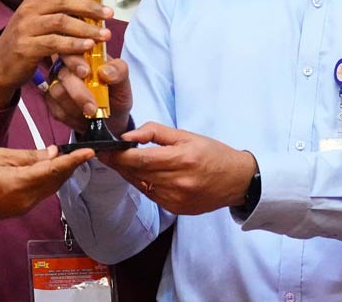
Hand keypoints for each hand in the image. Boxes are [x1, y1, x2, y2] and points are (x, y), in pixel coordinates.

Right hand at [0, 0, 111, 111]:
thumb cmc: (26, 41)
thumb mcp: (39, 20)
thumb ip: (58, 9)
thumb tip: (90, 0)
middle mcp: (28, 9)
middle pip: (63, 0)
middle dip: (89, 6)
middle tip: (109, 13)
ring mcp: (25, 27)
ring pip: (61, 22)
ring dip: (86, 28)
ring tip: (105, 35)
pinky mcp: (25, 47)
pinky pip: (54, 43)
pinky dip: (74, 44)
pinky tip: (88, 46)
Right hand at [0, 145, 93, 221]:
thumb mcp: (0, 157)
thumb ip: (29, 156)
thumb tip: (53, 152)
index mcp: (21, 183)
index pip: (54, 169)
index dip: (74, 160)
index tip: (89, 152)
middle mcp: (28, 198)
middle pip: (57, 179)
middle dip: (71, 165)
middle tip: (80, 151)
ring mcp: (26, 206)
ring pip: (52, 187)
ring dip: (62, 173)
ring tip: (68, 158)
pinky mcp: (23, 209)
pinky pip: (44, 192)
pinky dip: (51, 180)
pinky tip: (51, 170)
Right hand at [45, 57, 131, 134]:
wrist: (111, 119)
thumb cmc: (115, 94)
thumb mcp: (123, 82)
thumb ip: (119, 71)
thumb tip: (105, 71)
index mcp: (84, 54)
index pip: (72, 49)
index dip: (76, 61)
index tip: (86, 73)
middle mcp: (67, 66)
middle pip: (63, 73)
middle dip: (79, 92)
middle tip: (92, 106)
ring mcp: (57, 83)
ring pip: (58, 91)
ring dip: (77, 105)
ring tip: (92, 112)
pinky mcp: (52, 101)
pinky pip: (56, 108)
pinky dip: (72, 115)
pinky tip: (82, 116)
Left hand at [99, 122, 256, 215]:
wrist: (236, 181)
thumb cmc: (213, 153)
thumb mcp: (186, 135)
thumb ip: (155, 132)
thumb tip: (128, 136)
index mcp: (180, 159)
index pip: (138, 159)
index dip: (117, 155)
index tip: (105, 149)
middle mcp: (177, 182)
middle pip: (135, 173)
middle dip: (119, 163)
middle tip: (108, 153)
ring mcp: (175, 199)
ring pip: (140, 185)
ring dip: (129, 174)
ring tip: (125, 162)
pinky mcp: (175, 209)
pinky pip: (151, 195)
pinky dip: (143, 184)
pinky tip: (145, 174)